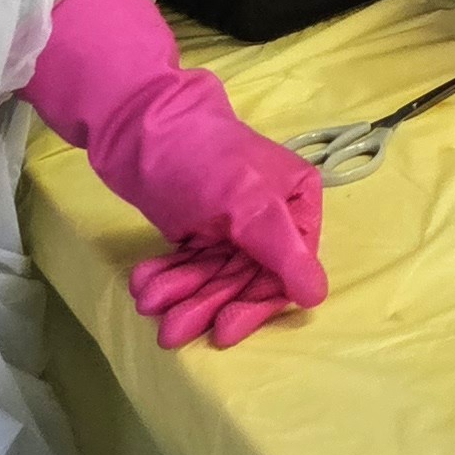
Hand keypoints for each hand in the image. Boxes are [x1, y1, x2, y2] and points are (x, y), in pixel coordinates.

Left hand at [25, 0, 329, 349]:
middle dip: (206, 302)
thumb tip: (317, 296)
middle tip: (171, 332)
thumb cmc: (201, 157)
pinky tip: (144, 283)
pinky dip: (169, 276)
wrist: (137, 122)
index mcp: (295, 203)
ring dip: (182, 293)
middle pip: (245, 277)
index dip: (255, 304)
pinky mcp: (199, 228)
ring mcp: (232, 224)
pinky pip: (191, 264)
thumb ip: (280, 249)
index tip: (222, 331)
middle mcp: (270, 216)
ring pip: (214, 275)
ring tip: (147, 303)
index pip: (285, 269)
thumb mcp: (246, 201)